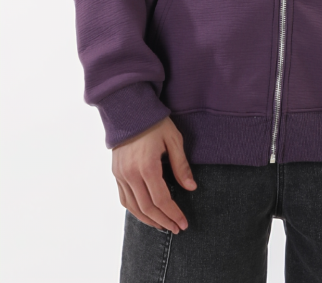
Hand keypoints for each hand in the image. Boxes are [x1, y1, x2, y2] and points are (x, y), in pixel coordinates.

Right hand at [112, 116, 196, 232]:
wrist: (129, 109)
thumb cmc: (155, 123)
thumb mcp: (173, 140)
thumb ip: (181, 165)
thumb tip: (191, 188)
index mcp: (147, 166)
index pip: (161, 200)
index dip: (173, 214)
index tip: (183, 223)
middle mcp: (131, 174)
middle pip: (147, 208)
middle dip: (163, 221)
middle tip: (176, 228)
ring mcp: (120, 174)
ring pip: (134, 207)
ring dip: (149, 220)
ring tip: (163, 225)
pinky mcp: (116, 173)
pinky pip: (124, 199)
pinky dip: (135, 210)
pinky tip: (146, 213)